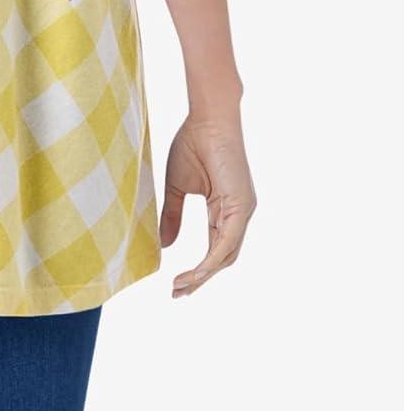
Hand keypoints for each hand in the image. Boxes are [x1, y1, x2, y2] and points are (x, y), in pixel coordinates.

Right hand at [160, 107, 256, 297]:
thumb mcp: (177, 186)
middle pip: (223, 258)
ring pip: (227, 255)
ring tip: (181, 286)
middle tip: (177, 293)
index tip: (176, 285)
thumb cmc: (193, 143)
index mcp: (226, 209)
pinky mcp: (242, 206)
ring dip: (204, 275)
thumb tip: (165, 246)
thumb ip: (173, 215)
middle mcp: (239, 214)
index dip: (198, 270)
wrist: (207, 117)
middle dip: (200, 279)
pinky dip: (212, 260)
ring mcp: (243, 211)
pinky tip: (197, 271)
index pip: (216, 250)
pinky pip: (228, 242)